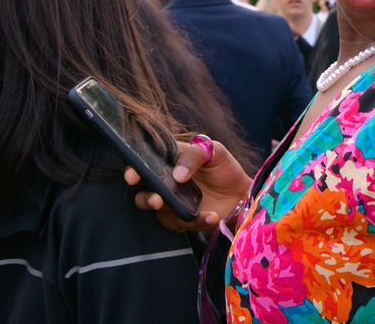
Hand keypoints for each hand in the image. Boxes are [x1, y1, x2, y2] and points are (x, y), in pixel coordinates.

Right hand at [125, 139, 250, 231]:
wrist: (241, 193)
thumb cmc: (224, 168)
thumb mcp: (214, 151)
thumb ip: (194, 155)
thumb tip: (177, 174)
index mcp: (169, 161)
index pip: (145, 163)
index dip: (135, 168)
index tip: (133, 175)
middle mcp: (165, 182)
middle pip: (142, 192)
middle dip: (145, 197)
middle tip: (156, 199)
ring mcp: (172, 203)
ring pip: (158, 212)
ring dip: (168, 213)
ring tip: (185, 210)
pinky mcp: (183, 220)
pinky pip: (180, 223)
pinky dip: (195, 221)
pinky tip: (212, 216)